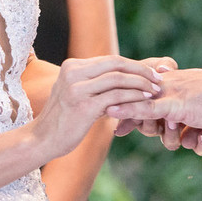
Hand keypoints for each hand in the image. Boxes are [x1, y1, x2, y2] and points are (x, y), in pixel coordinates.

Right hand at [31, 56, 161, 160]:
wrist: (42, 140)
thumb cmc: (65, 120)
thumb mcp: (79, 94)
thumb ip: (99, 84)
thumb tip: (128, 78)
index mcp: (72, 65)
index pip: (110, 59)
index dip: (134, 64)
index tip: (152, 72)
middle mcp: (73, 72)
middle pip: (115, 63)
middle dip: (141, 70)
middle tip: (159, 78)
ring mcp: (76, 88)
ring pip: (117, 78)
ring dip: (140, 83)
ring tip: (155, 91)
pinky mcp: (83, 105)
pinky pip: (115, 96)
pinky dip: (133, 97)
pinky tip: (144, 101)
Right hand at [106, 68, 201, 153]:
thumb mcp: (169, 104)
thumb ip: (140, 110)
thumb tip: (110, 108)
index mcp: (163, 92)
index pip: (139, 112)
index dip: (136, 123)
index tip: (131, 129)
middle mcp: (175, 105)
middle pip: (157, 131)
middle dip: (166, 132)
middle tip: (175, 124)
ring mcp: (190, 118)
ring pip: (177, 142)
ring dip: (187, 139)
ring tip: (199, 129)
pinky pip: (195, 146)